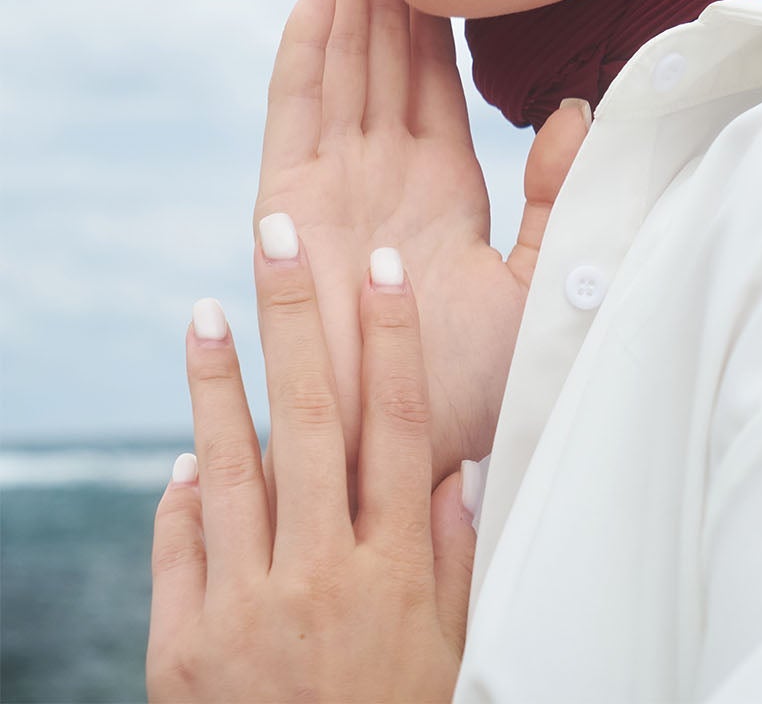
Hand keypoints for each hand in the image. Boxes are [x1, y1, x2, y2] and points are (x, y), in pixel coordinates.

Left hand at [148, 222, 468, 703]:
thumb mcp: (452, 655)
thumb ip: (453, 559)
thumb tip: (451, 469)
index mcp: (395, 573)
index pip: (398, 428)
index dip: (391, 341)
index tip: (380, 269)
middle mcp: (321, 577)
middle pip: (309, 420)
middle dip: (295, 318)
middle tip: (276, 235)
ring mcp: (245, 612)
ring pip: (229, 467)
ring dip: (215, 382)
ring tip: (203, 310)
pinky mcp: (182, 651)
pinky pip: (179, 545)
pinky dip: (181, 489)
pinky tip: (184, 442)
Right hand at [255, 0, 588, 493]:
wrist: (412, 454)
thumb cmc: (476, 387)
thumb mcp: (539, 281)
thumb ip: (556, 196)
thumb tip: (574, 108)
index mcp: (439, 181)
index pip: (432, 69)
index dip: (433, 1)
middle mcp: (380, 168)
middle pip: (378, 44)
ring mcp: (332, 179)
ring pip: (339, 55)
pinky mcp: (290, 201)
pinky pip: (297, 106)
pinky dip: (304, 43)